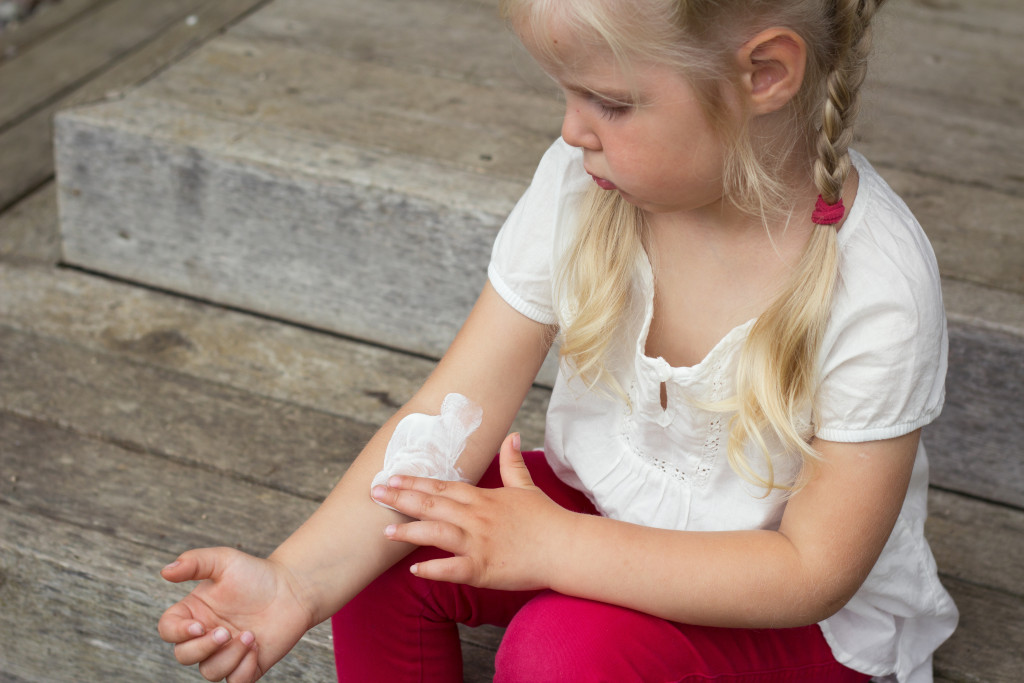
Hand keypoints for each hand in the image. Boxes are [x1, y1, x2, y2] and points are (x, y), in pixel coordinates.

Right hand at [158, 547, 314, 681]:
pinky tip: (257, 648)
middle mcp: (206, 635)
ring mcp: (226, 652)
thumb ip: (194, 562)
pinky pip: (235, 681)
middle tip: (226, 631)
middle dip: (203, 648)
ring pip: (210, 672)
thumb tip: (165, 571)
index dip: (177, 633)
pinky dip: (243, 670)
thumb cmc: (256, 574)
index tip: (199, 626)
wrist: (293, 588)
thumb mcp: (224, 560)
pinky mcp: (248, 665)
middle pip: (184, 656)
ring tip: (250, 635)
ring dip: (228, 657)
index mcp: (195, 613)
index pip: (168, 630)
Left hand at [372, 433, 575, 590]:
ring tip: (386, 530)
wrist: (566, 547)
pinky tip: (415, 571)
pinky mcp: (484, 568)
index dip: (415, 480)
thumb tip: (512, 435)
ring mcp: (479, 543)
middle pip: (432, 504)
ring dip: (410, 531)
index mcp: (483, 498)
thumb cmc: (546, 519)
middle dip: (401, 497)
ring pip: (437, 533)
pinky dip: (433, 569)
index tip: (392, 476)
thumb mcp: (526, 486)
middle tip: (374, 492)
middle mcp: (477, 517)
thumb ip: (512, 462)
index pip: (442, 485)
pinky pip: (453, 569)